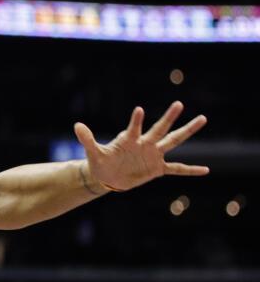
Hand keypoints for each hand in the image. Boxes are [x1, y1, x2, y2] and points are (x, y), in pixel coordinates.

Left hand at [75, 102, 208, 191]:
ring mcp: (153, 155)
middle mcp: (145, 144)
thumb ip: (87, 139)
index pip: (134, 128)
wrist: (107, 177)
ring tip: (202, 118)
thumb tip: (76, 125)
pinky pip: (177, 169)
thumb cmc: (100, 162)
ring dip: (187, 131)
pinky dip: (190, 170)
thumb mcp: (93, 152)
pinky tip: (205, 169)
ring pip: (173, 141)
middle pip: (160, 129)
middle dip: (169, 118)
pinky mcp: (157, 169)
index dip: (136, 120)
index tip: (139, 110)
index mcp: (129, 139)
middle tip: (179, 103)